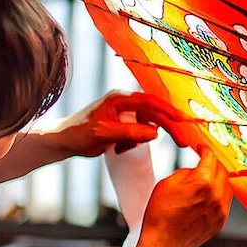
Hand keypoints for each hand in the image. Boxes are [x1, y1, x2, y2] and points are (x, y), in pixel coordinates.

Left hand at [50, 91, 183, 157]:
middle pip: (154, 114)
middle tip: (183, 142)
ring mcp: (124, 114)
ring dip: (140, 139)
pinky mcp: (123, 125)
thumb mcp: (105, 133)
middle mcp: (124, 103)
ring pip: (146, 126)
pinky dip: (132, 143)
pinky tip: (116, 149)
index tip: (183, 120)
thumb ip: (130, 132)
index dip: (168, 110)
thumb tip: (155, 133)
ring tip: (121, 148)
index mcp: (120, 98)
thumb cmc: (79, 132)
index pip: (150, 101)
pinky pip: (138, 134)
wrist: (64, 141)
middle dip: (167, 128)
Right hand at [139, 148, 231, 246]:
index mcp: (202, 182)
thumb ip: (186, 171)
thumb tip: (196, 169)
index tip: (201, 149)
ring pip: (227, 186)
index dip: (205, 150)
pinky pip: (225, 202)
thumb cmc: (160, 216)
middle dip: (213, 163)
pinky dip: (218, 195)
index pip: (210, 157)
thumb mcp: (167, 183)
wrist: (162, 244)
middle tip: (204, 162)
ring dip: (218, 179)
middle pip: (223, 170)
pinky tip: (206, 196)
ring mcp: (221, 210)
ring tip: (205, 180)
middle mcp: (216, 196)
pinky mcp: (220, 222)